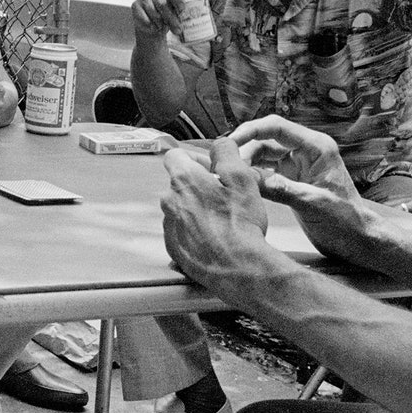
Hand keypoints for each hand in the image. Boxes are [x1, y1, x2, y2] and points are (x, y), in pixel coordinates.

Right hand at [131, 0, 220, 62]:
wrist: (157, 26)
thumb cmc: (173, 12)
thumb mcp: (190, 4)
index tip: (183, 10)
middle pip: (162, 2)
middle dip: (172, 18)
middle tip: (178, 29)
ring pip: (154, 11)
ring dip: (163, 23)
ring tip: (167, 28)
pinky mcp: (135, 6)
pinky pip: (145, 17)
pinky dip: (152, 25)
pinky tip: (155, 26)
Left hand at [160, 139, 271, 290]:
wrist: (239, 268)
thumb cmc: (241, 225)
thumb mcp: (242, 178)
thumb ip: (226, 153)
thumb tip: (219, 145)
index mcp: (184, 179)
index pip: (175, 155)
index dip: (195, 159)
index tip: (210, 169)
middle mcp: (170, 200)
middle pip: (180, 183)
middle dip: (199, 186)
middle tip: (224, 197)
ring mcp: (169, 225)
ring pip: (181, 207)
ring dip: (197, 209)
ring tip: (222, 220)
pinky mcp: (172, 246)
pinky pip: (180, 230)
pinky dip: (194, 231)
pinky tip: (215, 237)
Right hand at [229, 115, 375, 259]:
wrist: (357, 240)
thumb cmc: (346, 220)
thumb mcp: (313, 204)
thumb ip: (282, 189)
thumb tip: (249, 178)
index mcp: (316, 147)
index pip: (276, 127)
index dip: (250, 130)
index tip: (229, 142)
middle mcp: (305, 151)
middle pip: (265, 139)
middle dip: (244, 148)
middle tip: (224, 165)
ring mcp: (297, 165)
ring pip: (262, 155)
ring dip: (246, 162)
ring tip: (229, 176)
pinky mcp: (291, 179)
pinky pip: (265, 171)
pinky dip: (252, 175)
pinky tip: (241, 183)